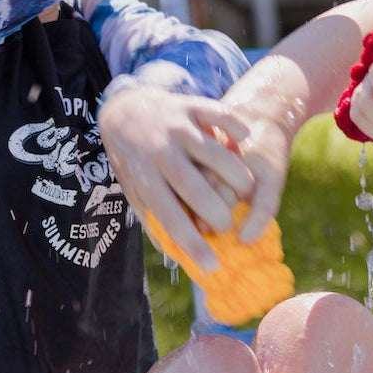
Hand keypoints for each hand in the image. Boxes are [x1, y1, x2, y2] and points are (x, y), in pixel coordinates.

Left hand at [99, 87, 254, 272]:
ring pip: (213, 153)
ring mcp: (176, 126)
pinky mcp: (191, 105)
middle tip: (229, 227)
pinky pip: (219, 115)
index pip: (168, 217)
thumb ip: (152, 219)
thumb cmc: (134, 158)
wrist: (126, 109)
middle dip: (216, 212)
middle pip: (192, 187)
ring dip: (235, 175)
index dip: (191, 243)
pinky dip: (234, 127)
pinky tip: (244, 141)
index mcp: (144, 177)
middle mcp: (159, 151)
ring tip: (246, 191)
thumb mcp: (134, 189)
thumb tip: (172, 255)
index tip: (212, 266)